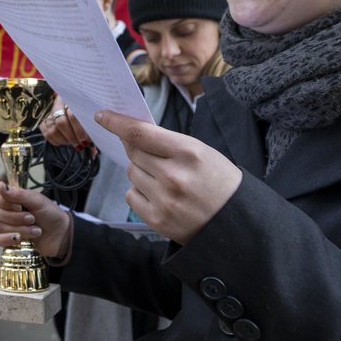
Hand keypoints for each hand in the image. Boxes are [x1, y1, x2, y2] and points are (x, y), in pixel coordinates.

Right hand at [0, 183, 71, 259]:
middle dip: (16, 217)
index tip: (19, 205)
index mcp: (12, 197)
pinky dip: (7, 239)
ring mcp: (7, 225)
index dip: (3, 200)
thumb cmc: (50, 214)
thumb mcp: (38, 201)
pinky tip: (19, 239)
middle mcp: (6, 210)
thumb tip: (0, 186)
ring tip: (36, 230)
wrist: (61, 234)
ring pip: (0, 226)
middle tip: (33, 218)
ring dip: (21, 229)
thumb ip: (19, 194)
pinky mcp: (8, 239)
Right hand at [39, 95, 90, 146]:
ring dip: (64, 140)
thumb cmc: (84, 110)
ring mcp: (49, 111)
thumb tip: (94, 152)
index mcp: (72, 99)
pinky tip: (65, 141)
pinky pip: (46, 133)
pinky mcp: (43, 119)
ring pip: (53, 129)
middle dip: (72, 137)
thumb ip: (92, 130)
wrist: (71, 102)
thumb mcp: (89, 115)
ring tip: (73, 142)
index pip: (73, 115)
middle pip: (61, 122)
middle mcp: (58, 103)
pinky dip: (56, 141)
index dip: (79, 130)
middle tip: (81, 145)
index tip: (86, 141)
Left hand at [94, 110, 243, 244]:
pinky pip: (131, 196)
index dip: (116, 122)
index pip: (140, 132)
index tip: (102, 115)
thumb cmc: (221, 183)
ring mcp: (164, 200)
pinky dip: (140, 193)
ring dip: (141, 172)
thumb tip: (133, 134)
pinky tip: (161, 197)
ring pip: (131, 173)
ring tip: (167, 180)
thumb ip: (169, 143)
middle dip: (137, 149)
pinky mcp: (158, 220)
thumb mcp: (203, 153)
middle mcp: (173, 176)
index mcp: (188, 152)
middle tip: (153, 155)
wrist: (238, 225)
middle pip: (133, 152)